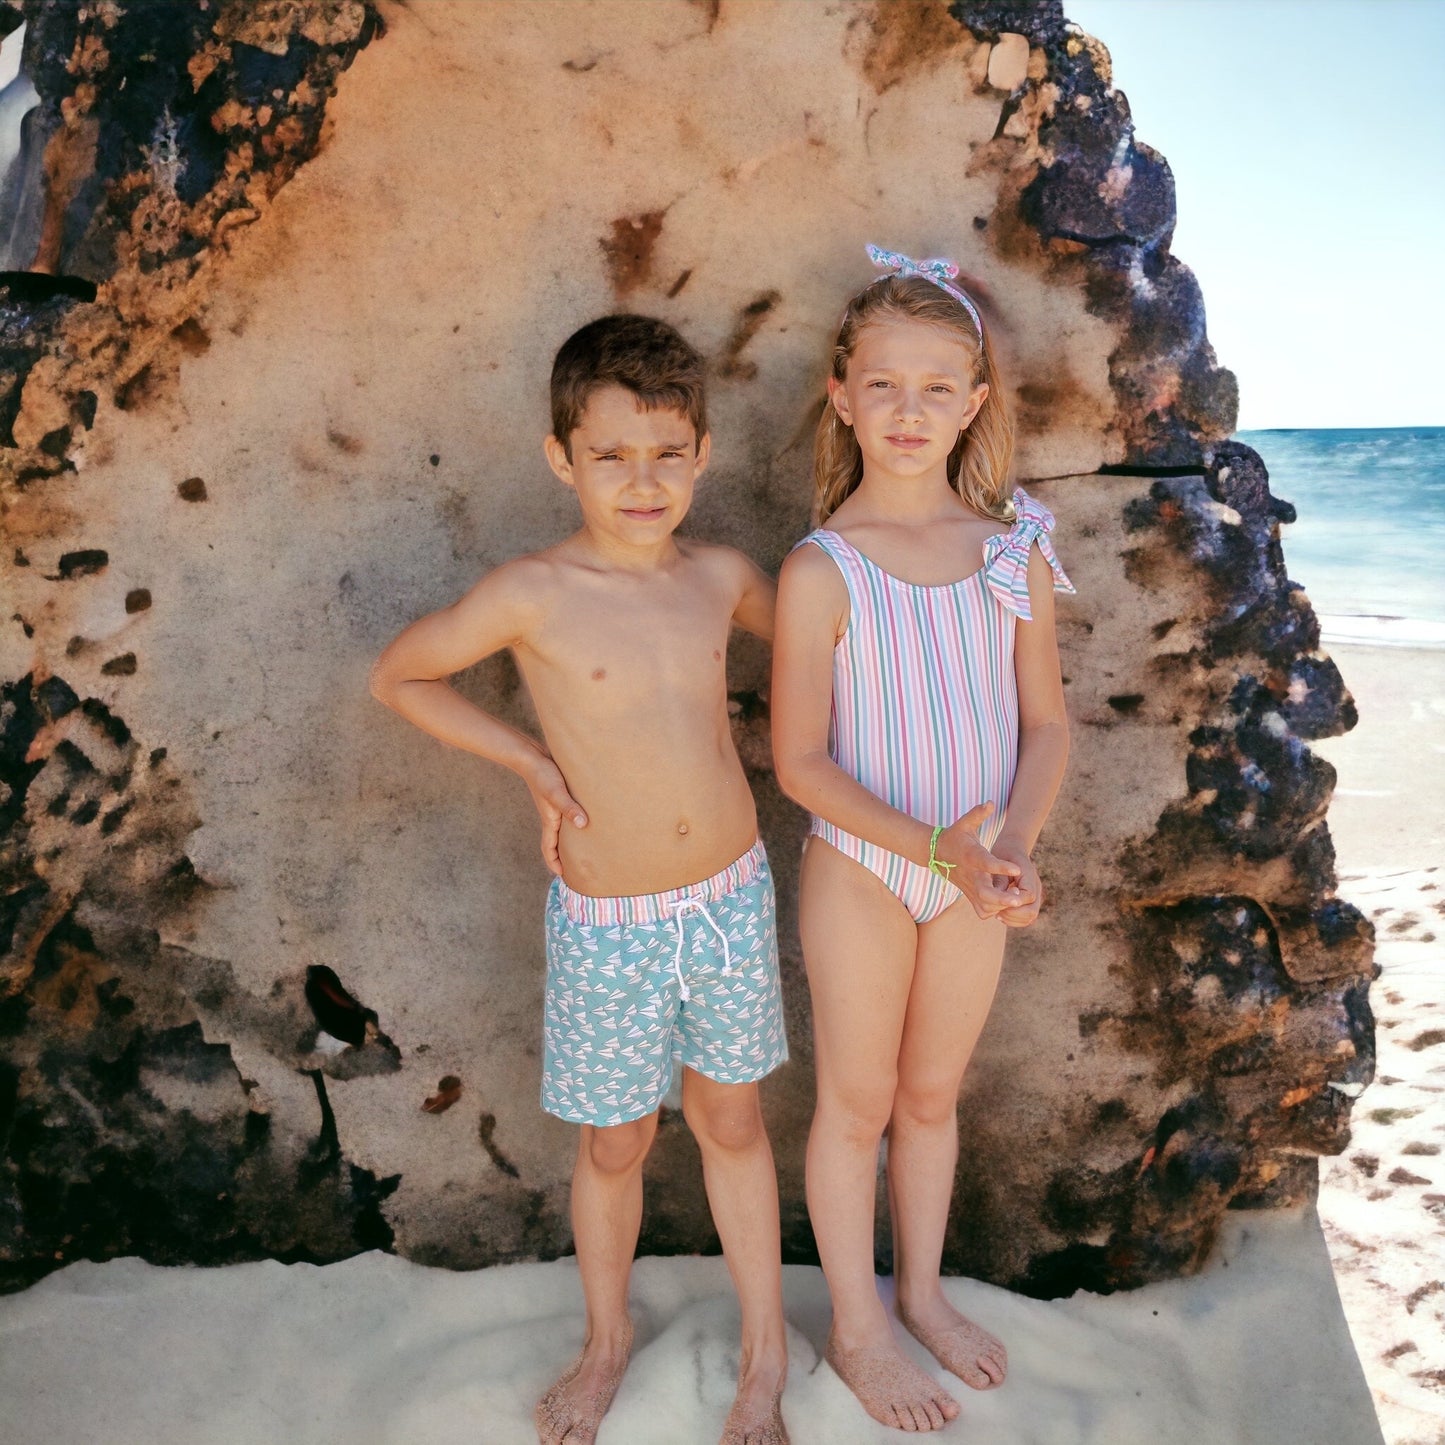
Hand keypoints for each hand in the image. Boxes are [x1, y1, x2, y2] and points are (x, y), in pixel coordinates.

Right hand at [522, 755, 586, 874]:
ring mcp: (555, 807)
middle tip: (578, 866)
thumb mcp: (557, 792)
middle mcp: (552, 817)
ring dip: (570, 840)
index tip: (563, 876)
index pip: (549, 849)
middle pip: (557, 843)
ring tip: (586, 846)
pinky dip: (574, 822)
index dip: (554, 863)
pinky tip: (586, 818)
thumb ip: (569, 808)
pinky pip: (567, 815)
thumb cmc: (543, 774)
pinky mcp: (560, 796)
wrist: (532, 755)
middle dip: (564, 856)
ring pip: (563, 830)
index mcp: (549, 821)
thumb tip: (583, 825)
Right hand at [934, 803, 1025, 919]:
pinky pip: (983, 911)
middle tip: (1019, 898)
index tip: (1018, 869)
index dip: (1001, 867)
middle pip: (985, 894)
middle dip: (1003, 899)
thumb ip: (978, 814)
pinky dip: (995, 911)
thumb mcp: (965, 823)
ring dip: (1001, 906)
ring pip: (985, 906)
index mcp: (971, 856)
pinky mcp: (969, 896)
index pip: (986, 863)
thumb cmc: (956, 836)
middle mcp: (970, 875)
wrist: (936, 853)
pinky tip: (1006, 904)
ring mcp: (969, 888)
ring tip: (1017, 899)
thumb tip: (991, 803)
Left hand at [991, 843, 1041, 926]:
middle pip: (1032, 912)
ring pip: (1030, 917)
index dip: (1014, 902)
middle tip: (997, 912)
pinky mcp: (1028, 902)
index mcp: (1030, 877)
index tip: (999, 902)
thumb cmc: (1003, 854)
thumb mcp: (998, 863)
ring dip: (1013, 919)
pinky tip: (1000, 914)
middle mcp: (1036, 888)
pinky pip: (1025, 918)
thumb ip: (1000, 882)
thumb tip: (999, 899)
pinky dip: (1013, 920)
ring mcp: (1034, 896)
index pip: (1029, 896)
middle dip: (1013, 915)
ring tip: (997, 914)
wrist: (1012, 849)